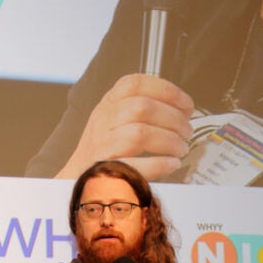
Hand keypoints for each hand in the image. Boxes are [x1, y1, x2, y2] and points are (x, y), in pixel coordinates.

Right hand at [57, 74, 194, 179]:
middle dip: (173, 119)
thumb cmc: (104, 150)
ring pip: (139, 133)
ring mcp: (101, 145)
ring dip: (169, 140)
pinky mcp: (105, 170)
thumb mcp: (115, 120)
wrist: (76, 179)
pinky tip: (171, 164)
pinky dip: (159, 164)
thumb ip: (143, 110)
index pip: (134, 84)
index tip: (186, 104)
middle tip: (187, 131)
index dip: (166, 90)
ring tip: (181, 148)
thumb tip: (184, 111)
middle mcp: (102, 120)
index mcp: (108, 104)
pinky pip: (134, 164)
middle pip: (142, 108)